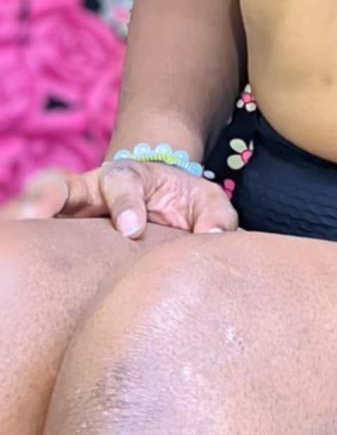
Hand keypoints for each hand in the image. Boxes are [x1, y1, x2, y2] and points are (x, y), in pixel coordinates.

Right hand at [5, 159, 239, 237]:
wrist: (159, 205)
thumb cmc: (182, 203)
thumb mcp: (206, 202)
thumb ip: (216, 217)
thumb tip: (217, 241)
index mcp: (132, 177)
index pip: (124, 184)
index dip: (126, 204)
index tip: (131, 230)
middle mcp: (93, 188)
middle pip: (65, 182)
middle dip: (50, 195)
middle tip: (36, 214)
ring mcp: (71, 210)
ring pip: (41, 202)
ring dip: (25, 212)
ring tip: (14, 227)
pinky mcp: (60, 232)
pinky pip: (36, 233)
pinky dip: (24, 238)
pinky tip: (13, 257)